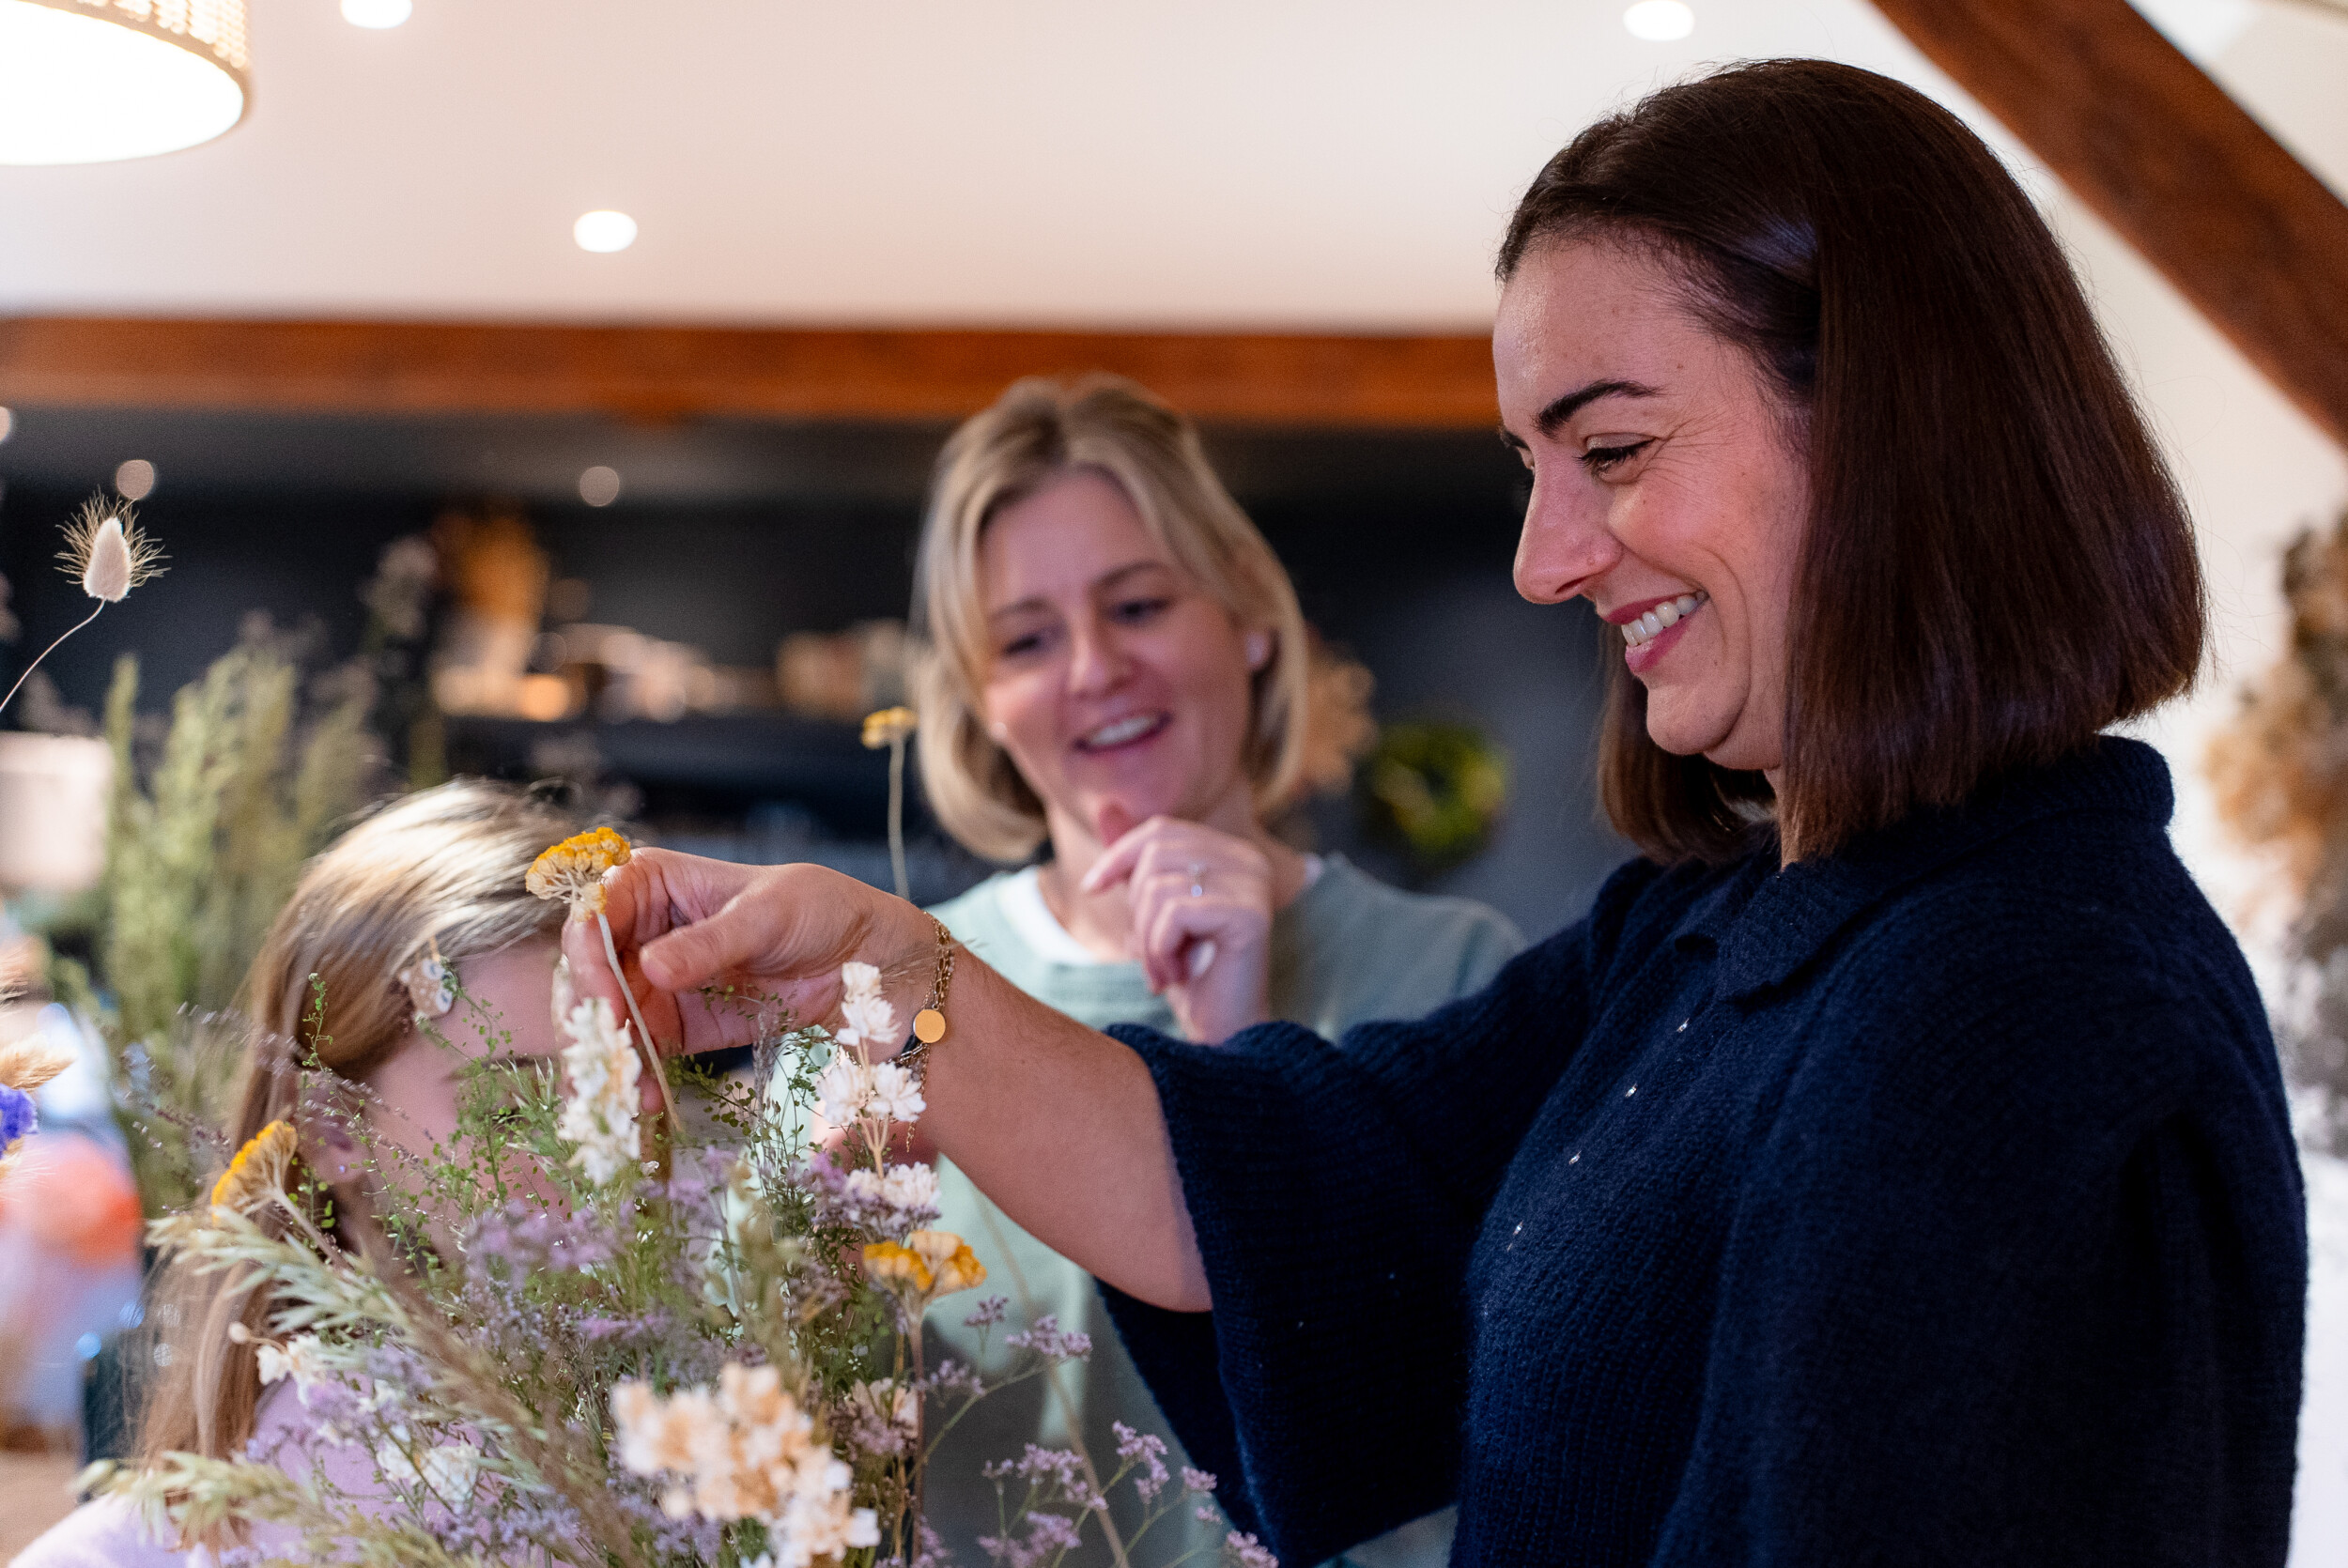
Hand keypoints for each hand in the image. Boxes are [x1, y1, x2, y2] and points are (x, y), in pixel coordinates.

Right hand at [564, 849, 935, 1058]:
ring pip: (608, 1020)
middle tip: (606, 1059)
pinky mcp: (678, 1026)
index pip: (595, 913)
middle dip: (591, 1018)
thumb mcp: (767, 917)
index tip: (607, 1000)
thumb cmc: (820, 911)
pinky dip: (639, 1078)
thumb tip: (652, 968)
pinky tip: (644, 1101)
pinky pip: (644, 1052)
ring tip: (618, 1094)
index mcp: (653, 882)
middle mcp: (642, 931)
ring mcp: (656, 982)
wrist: (870, 962)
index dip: (589, 955)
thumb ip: (710, 944)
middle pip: (590, 974)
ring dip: (608, 1058)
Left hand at [1081, 815, 1272, 1042]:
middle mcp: (1249, 860)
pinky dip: (1160, 949)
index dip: (1119, 856)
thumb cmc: (1187, 975)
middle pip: (1156, 854)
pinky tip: (1176, 976)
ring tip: (1164, 969)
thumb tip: (1105, 807)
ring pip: (1159, 885)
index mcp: (1230, 853)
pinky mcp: (1250, 913)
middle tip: (1148, 953)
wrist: (1222, 1036)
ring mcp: (1254, 884)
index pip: (1160, 830)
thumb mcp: (1151, 912)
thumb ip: (1135, 861)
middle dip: (1136, 909)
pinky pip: (1174, 912)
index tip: (1092, 889)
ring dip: (1146, 938)